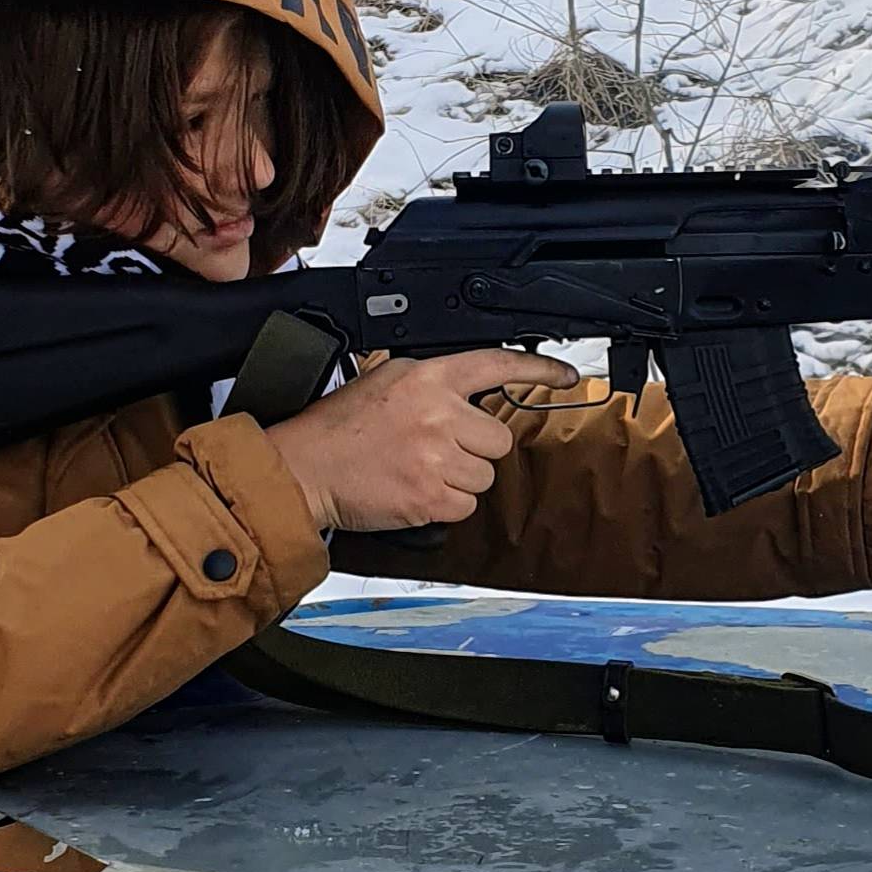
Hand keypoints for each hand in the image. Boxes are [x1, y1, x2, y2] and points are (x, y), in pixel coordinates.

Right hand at [266, 349, 578, 531]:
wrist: (305, 468)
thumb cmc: (338, 429)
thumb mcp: (384, 379)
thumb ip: (431, 381)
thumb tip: (467, 391)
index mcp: (428, 378)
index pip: (497, 365)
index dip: (539, 369)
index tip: (566, 374)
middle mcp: (438, 414)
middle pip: (497, 438)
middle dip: (473, 448)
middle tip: (435, 449)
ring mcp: (436, 457)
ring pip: (484, 475)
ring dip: (458, 478)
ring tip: (418, 470)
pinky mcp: (430, 496)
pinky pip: (465, 505)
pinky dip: (444, 505)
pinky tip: (415, 491)